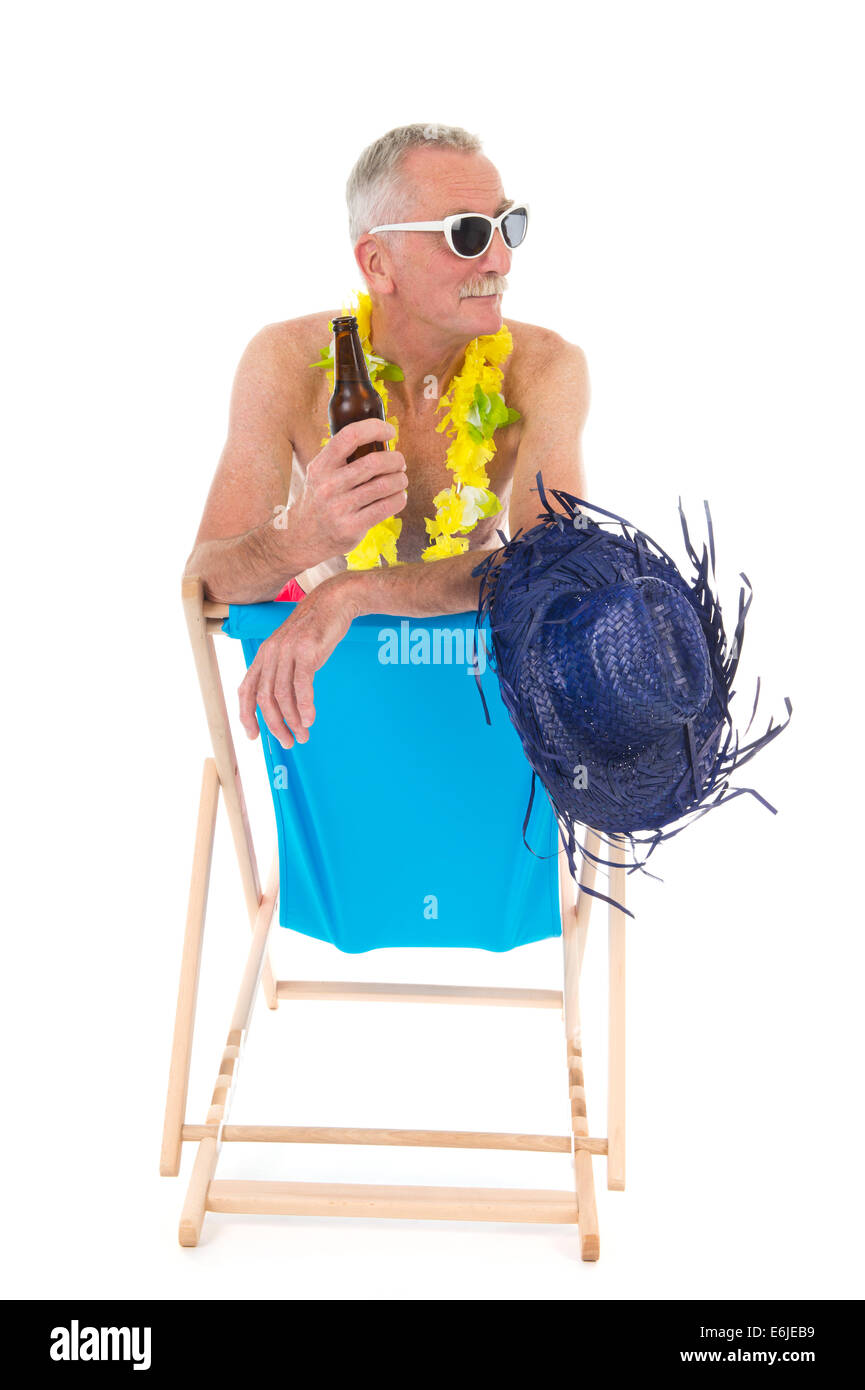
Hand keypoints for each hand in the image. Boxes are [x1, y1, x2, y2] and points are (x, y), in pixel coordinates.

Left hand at [237, 574, 357, 747]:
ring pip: (282, 695)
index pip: (246, 689)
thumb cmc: (316, 628)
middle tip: (288, 742)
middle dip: (274, 725)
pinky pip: (301, 685)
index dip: (246, 715)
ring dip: (292, 720)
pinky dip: (305, 706)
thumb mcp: (292, 648)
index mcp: (264, 654)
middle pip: (264, 698)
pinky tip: (309, 719)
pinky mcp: (307, 650)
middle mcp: (271, 653)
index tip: (254, 736)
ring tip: (303, 735)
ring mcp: (288, 651)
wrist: (334, 601)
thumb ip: (283, 670)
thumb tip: (284, 702)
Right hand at [291, 418, 407, 559]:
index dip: (374, 428)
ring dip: (400, 480)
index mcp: (320, 466)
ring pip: (384, 485)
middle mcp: (328, 485)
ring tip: (401, 480)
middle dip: (395, 460)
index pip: (350, 436)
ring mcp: (339, 508)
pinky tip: (398, 497)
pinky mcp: (351, 528)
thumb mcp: (319, 475)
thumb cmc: (318, 501)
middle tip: (399, 463)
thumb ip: (342, 459)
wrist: (300, 538)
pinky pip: (386, 507)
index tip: (389, 431)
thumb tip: (380, 441)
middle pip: (373, 462)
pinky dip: (399, 499)